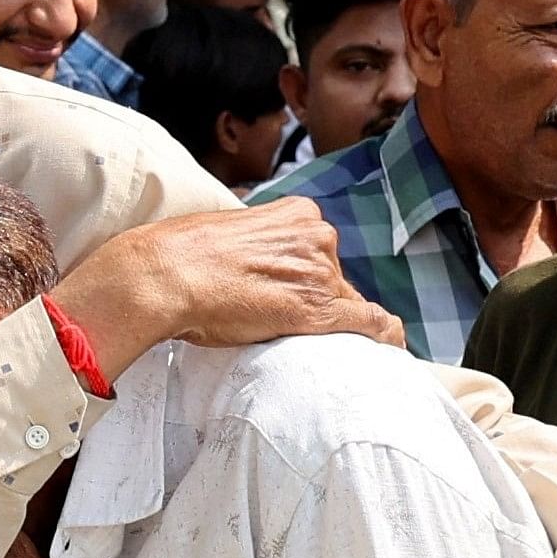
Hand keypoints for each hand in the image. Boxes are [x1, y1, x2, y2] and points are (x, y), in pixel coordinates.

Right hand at [52, 198, 403, 382]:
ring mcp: (319, 274)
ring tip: (298, 337)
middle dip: (316, 298)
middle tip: (277, 317)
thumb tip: (254, 256)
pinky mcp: (317, 311)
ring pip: (344, 303)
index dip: (306, 277)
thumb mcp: (229, 229)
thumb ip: (257, 240)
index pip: (320, 252)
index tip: (292, 293)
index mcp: (298, 213)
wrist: (165, 275)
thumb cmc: (182, 254)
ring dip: (330, 321)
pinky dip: (383, 333)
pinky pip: (367, 323)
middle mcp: (317, 238)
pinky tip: (391, 344)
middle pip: (334, 277)